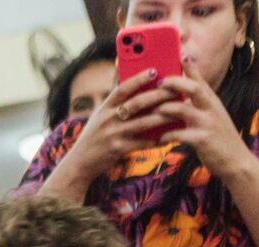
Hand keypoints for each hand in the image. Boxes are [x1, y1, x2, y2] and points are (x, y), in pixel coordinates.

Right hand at [50, 70, 179, 182]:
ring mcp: (113, 134)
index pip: (122, 89)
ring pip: (143, 122)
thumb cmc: (94, 137)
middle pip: (137, 103)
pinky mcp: (118, 149)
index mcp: (104, 108)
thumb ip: (115, 104)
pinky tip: (170, 135)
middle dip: (158, 95)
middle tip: (176, 89)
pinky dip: (157, 140)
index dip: (138, 79)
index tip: (154, 70)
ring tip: (180, 110)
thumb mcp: (99, 117)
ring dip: (163, 116)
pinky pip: (142, 143)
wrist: (79, 163)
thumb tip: (135, 86)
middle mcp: (107, 119)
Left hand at [154, 76, 250, 176]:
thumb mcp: (212, 118)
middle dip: (174, 82)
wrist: (235, 161)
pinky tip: (159, 138)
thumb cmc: (219, 139)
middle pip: (193, 88)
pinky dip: (167, 135)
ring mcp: (207, 123)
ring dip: (164, 109)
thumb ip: (198, 107)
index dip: (190, 67)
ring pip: (183, 109)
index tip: (180, 55)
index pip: (201, 80)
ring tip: (152, 112)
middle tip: (159, 82)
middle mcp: (211, 108)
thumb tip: (180, 98)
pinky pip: (179, 134)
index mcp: (212, 102)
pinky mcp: (202, 140)